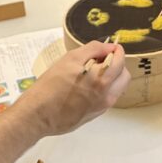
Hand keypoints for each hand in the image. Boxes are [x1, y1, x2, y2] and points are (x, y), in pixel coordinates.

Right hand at [12, 41, 129, 135]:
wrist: (37, 115)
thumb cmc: (50, 86)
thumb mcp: (70, 59)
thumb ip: (93, 49)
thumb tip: (109, 47)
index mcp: (102, 81)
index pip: (121, 62)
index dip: (118, 51)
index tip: (112, 47)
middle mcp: (106, 97)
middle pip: (124, 77)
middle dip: (118, 65)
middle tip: (102, 58)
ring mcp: (101, 108)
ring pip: (117, 89)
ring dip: (111, 77)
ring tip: (92, 71)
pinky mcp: (93, 115)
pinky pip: (106, 98)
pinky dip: (103, 88)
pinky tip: (85, 85)